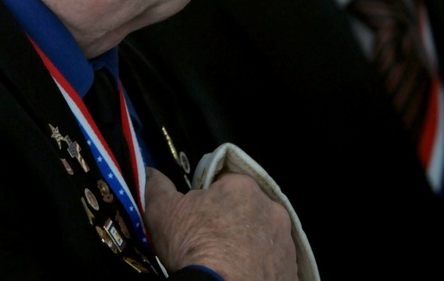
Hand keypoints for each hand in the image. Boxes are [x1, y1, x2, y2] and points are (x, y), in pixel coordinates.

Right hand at [144, 167, 297, 280]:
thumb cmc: (195, 248)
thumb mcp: (164, 213)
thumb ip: (158, 188)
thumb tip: (152, 173)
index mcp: (241, 187)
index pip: (226, 186)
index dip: (210, 203)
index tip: (200, 221)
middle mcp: (270, 208)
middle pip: (249, 210)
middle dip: (234, 223)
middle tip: (214, 244)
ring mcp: (284, 238)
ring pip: (265, 236)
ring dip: (251, 244)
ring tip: (229, 263)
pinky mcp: (291, 266)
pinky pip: (275, 262)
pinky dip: (262, 267)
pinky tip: (243, 275)